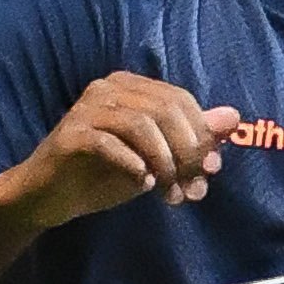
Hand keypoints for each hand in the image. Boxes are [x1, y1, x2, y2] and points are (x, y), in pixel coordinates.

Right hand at [0, 72, 224, 223]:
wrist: (50, 197)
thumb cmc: (104, 175)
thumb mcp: (157, 159)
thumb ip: (191, 139)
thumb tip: (233, 119)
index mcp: (132, 87)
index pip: (181, 100)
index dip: (201, 138)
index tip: (208, 174)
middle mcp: (109, 88)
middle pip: (165, 110)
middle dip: (186, 153)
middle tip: (191, 188)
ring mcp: (87, 109)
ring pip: (142, 125)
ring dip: (164, 162)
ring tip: (168, 191)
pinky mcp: (71, 135)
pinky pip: (111, 144)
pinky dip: (134, 166)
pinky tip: (142, 185)